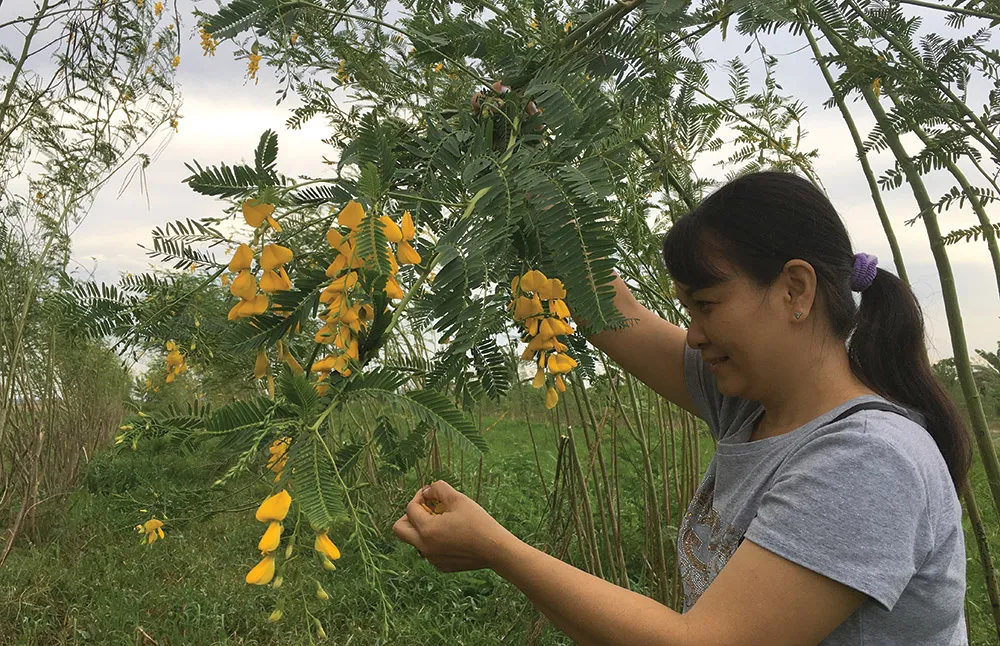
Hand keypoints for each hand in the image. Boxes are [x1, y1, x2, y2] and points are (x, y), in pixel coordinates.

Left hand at [392, 480, 512, 572]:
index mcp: (426, 529)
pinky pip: (428, 551)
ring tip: (442, 521)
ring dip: (422, 528)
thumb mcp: (458, 499)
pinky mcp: (441, 566)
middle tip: (425, 509)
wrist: (495, 549)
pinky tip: (451, 535)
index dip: (418, 497)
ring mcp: (432, 558)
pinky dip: (433, 541)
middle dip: (409, 516)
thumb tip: (426, 490)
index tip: (430, 494)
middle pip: (399, 530)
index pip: (410, 509)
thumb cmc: (478, 522)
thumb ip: (438, 489)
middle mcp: (424, 547)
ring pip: (414, 541)